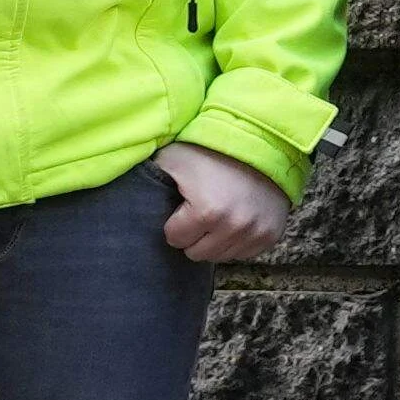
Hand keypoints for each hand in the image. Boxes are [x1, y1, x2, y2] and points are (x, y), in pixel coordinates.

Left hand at [154, 142, 290, 267]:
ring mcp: (256, 233)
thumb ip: (148, 179)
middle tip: (199, 212)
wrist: (260, 143)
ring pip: (220, 257)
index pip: (175, 239)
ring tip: (217, 215)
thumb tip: (128, 191)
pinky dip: (236, 241)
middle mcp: (234, 227)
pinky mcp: (271, 235)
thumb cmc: (210, 151)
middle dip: (193, 235)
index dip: (174, 221)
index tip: (182, 207)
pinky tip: (235, 220)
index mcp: (206, 212)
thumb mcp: (172, 159)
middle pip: (196, 253)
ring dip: (214, 240)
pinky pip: (243, 254)